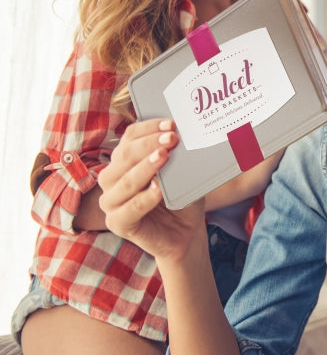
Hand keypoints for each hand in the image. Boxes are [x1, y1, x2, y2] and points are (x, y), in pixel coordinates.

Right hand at [98, 119, 205, 261]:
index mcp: (124, 162)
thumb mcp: (180, 173)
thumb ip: (176, 157)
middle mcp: (112, 179)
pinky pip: (129, 209)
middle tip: (172, 138)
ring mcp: (112, 203)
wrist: (186, 232)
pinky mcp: (118, 224)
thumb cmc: (181, 197)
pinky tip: (159, 190)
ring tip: (165, 157)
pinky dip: (144, 198)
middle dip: (148, 144)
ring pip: (123, 182)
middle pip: (123, 156)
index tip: (171, 123)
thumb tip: (181, 135)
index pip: (129, 138)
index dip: (148, 128)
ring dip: (145, 167)